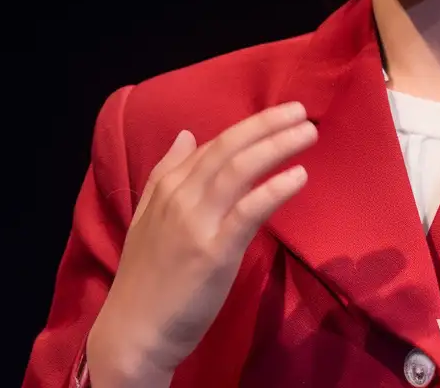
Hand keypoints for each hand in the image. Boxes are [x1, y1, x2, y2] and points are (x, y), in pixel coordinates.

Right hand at [85, 103, 316, 387]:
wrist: (134, 329)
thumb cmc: (146, 278)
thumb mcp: (149, 216)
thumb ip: (166, 173)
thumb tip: (186, 134)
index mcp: (166, 186)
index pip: (212, 146)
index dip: (247, 128)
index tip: (278, 116)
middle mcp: (181, 196)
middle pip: (227, 148)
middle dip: (265, 125)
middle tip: (299, 110)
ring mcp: (197, 222)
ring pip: (238, 169)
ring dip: (275, 145)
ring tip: (306, 132)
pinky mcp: (214, 252)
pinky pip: (247, 211)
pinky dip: (274, 188)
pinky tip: (298, 175)